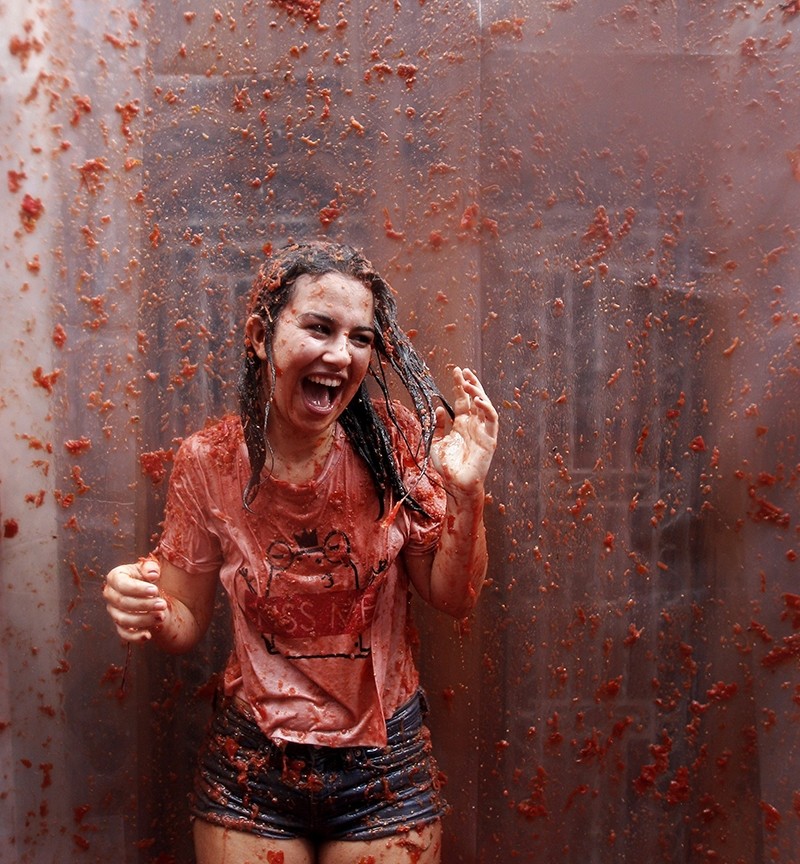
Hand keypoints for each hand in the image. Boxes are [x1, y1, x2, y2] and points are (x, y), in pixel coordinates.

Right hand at [103, 557, 166, 642]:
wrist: (148, 591)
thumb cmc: (147, 577)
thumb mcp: (149, 568)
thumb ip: (150, 567)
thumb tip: (153, 573)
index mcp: (115, 577)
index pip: (122, 584)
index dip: (137, 589)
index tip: (155, 591)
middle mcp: (111, 595)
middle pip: (123, 602)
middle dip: (144, 605)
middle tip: (163, 604)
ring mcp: (114, 611)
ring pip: (124, 619)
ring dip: (143, 619)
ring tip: (161, 616)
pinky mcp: (120, 625)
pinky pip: (124, 634)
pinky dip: (135, 637)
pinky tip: (148, 635)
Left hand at [431, 366, 497, 499]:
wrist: (455, 485)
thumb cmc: (446, 467)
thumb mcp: (435, 442)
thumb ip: (438, 426)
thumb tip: (440, 408)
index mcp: (461, 425)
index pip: (462, 400)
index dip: (460, 385)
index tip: (456, 371)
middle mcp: (473, 425)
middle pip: (474, 399)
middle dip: (470, 383)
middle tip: (463, 370)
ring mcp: (482, 431)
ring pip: (484, 405)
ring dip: (478, 392)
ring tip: (468, 383)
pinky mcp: (490, 439)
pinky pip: (491, 420)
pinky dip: (486, 408)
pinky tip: (477, 400)